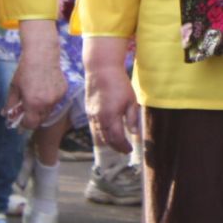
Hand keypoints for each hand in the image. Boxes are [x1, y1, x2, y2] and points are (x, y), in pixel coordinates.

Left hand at [6, 19, 65, 129]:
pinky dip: (49, 100)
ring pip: (49, 110)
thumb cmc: (25, 71)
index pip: (31, 124)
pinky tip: (45, 90)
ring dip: (41, 109)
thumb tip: (6, 115)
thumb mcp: (14, 88)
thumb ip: (10, 104)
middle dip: (33, 118)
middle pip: (41, 120)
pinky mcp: (64, 90)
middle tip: (26, 110)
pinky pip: (55, 101)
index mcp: (33, 104)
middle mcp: (48, 103)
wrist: (42, 55)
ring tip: (36, 98)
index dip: (24, 125)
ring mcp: (57, 97)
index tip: (20, 121)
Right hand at [83, 36, 140, 153]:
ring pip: (98, 135)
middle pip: (106, 140)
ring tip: (116, 145)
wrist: (101, 71)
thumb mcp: (131, 100)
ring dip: (107, 142)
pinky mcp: (88, 111)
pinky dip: (100, 134)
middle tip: (123, 150)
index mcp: (111, 118)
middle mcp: (99, 119)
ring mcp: (92, 116)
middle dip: (115, 147)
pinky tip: (106, 134)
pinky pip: (93, 128)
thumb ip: (132, 118)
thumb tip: (134, 133)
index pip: (117, 139)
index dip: (123, 146)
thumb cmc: (119, 84)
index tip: (130, 150)